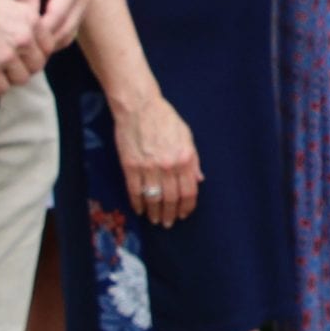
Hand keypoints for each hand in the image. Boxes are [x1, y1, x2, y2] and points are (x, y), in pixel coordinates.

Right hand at [0, 0, 46, 95]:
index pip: (49, 46)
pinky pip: (2, 88)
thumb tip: (31, 38)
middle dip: (26, 67)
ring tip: (1, 71)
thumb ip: (24, 21)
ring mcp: (7, 55)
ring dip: (12, 77)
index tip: (29, 54)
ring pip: (22, 79)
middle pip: (37, 65)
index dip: (39, 52)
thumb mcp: (11, 5)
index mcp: (31, 21)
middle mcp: (24, 39)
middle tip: (14, 65)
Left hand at [15, 0, 87, 53]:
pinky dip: (54, 39)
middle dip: (44, 43)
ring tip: (27, 48)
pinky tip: (37, 40)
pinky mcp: (80, 10)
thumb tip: (25, 23)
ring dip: (50, 44)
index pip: (56, 17)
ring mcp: (85, 5)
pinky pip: (69, 32)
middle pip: (66, 30)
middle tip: (21, 50)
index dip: (38, 32)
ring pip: (69, 35)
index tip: (18, 41)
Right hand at [115, 92, 201, 225]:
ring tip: (156, 220)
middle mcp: (168, 166)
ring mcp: (148, 168)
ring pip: (153, 199)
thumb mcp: (187, 136)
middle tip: (169, 222)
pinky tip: (140, 210)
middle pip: (171, 199)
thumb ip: (194, 160)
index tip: (184, 214)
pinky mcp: (130, 166)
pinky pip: (135, 191)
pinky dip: (138, 203)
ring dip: (155, 213)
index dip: (187, 206)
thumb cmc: (165, 119)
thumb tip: (199, 180)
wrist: (140, 107)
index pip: (189, 191)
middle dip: (171, 214)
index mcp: (184, 159)